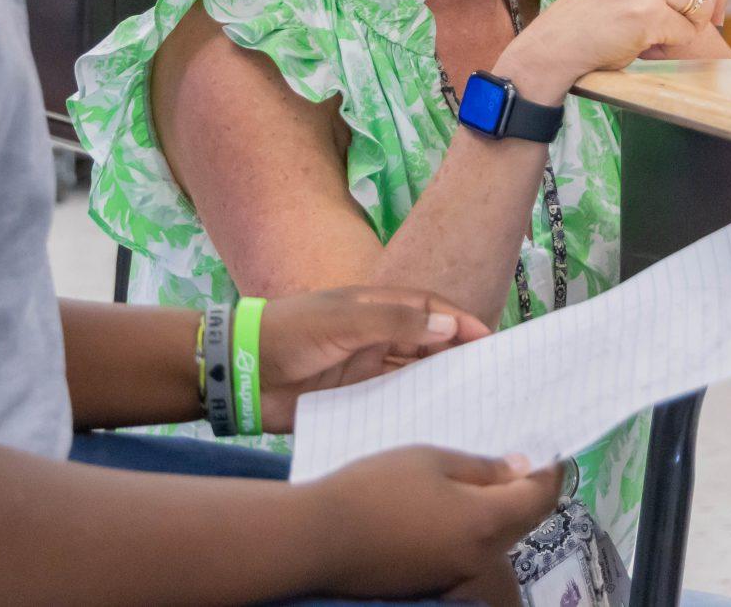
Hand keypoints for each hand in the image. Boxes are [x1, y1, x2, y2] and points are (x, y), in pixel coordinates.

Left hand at [259, 287, 491, 430]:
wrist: (240, 372)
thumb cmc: (290, 332)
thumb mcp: (345, 320)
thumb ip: (396, 322)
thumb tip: (450, 324)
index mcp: (373, 307)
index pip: (428, 309)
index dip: (459, 321)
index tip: (489, 341)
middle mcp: (374, 337)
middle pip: (426, 343)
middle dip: (456, 356)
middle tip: (490, 378)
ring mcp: (363, 370)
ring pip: (412, 375)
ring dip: (437, 385)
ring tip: (472, 403)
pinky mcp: (351, 400)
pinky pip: (390, 404)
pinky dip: (411, 409)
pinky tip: (432, 423)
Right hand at [295, 446, 560, 602]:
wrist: (321, 537)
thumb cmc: (378, 487)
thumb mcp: (431, 460)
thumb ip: (481, 468)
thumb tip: (519, 470)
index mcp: (485, 521)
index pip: (539, 499)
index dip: (550, 474)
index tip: (552, 453)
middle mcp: (478, 555)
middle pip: (522, 524)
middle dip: (529, 494)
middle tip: (523, 463)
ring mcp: (455, 573)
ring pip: (496, 541)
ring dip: (501, 513)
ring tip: (486, 481)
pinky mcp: (432, 580)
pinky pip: (469, 552)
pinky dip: (474, 530)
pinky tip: (455, 508)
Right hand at [504, 0, 728, 97]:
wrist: (554, 46)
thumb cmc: (591, 24)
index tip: (714, 11)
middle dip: (709, 10)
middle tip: (690, 30)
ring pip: (703, 4)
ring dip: (689, 28)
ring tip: (660, 37)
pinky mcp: (646, 13)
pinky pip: (686, 32)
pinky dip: (672, 45)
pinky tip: (645, 47)